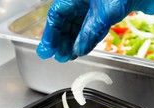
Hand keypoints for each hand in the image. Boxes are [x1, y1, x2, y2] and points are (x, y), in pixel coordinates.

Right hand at [36, 0, 153, 61]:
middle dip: (61, 40)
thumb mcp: (105, 13)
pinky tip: (82, 48)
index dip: (50, 34)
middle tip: (59, 57)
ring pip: (78, 24)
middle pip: (66, 20)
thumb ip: (90, 32)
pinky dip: (86, 38)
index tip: (47, 51)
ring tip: (69, 56)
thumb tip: (78, 50)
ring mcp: (94, 4)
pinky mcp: (106, 10)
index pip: (57, 14)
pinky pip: (91, 25)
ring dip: (73, 41)